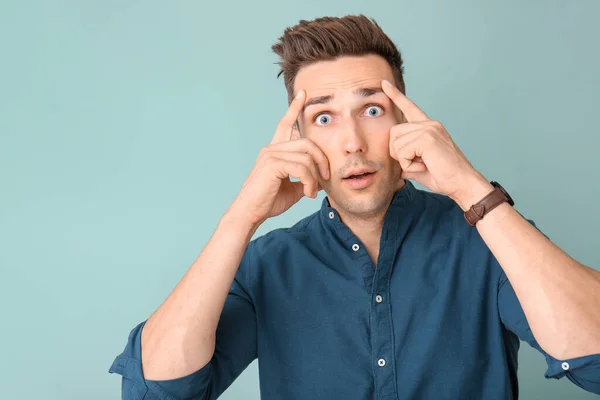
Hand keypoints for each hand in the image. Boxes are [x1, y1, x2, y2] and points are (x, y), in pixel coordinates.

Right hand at [230, 90, 329, 226]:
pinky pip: (301, 167)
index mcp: (275, 151)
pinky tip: (308, 193)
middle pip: (306, 142)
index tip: (302, 94)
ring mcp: (270, 154)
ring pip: (306, 156)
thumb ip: (305, 178)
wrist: (250, 214)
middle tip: (327, 177)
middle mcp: (271, 149)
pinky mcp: (272, 164)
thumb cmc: (269, 202)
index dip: (294, 108)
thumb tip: (322, 177)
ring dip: (315, 176)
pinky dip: (309, 181)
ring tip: (313, 191)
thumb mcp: (293, 189)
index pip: (285, 124)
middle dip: (322, 159)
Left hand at [382, 79, 492, 208]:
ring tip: (424, 164)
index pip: (409, 108)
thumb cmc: (444, 177)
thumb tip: (395, 166)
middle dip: (397, 152)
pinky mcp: (427, 138)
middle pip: (393, 132)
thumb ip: (406, 161)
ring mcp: (429, 129)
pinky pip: (402, 152)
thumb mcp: (419, 167)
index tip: (385, 84)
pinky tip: (425, 165)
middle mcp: (429, 124)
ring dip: (404, 160)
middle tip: (416, 162)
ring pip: (396, 143)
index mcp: (429, 127)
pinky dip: (409, 164)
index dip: (396, 96)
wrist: (462, 183)